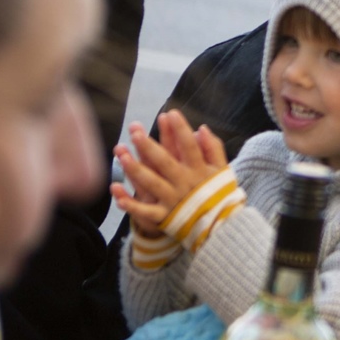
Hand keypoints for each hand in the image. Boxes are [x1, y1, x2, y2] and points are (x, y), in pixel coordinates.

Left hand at [110, 110, 228, 235]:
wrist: (219, 226)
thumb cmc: (219, 193)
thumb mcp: (222, 169)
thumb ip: (213, 148)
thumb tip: (202, 128)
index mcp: (199, 170)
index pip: (189, 146)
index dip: (180, 129)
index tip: (170, 113)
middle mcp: (184, 183)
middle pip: (164, 162)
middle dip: (149, 146)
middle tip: (135, 132)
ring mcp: (172, 200)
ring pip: (151, 183)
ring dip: (135, 169)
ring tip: (121, 154)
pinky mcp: (164, 216)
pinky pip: (145, 211)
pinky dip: (131, 204)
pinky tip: (117, 192)